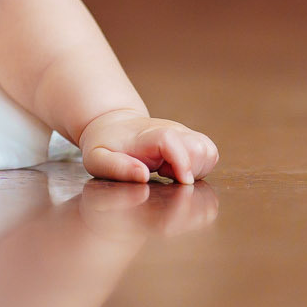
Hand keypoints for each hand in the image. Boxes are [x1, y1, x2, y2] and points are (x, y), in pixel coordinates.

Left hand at [76, 109, 217, 184]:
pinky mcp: (190, 139)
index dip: (182, 161)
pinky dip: (201, 168)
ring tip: (170, 173)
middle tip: (164, 175)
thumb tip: (142, 175)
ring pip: (208, 151)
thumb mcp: (97, 159)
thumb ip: (117, 168)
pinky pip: (210, 154)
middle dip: (191, 171)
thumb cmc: (105, 146)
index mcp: (146, 136)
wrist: (114, 125)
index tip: (183, 182)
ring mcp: (182, 133)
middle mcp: (170, 130)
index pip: (170, 140)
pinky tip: (178, 171)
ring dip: (197, 170)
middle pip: (198, 147)